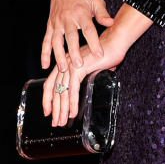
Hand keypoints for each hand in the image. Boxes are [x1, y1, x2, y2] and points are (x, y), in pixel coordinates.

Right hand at [41, 0, 113, 72]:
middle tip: (78, 65)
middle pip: (71, 37)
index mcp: (80, 12)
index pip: (88, 30)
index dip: (94, 42)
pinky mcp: (50, 25)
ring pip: (56, 41)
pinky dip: (45, 53)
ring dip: (59, 56)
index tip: (99, 54)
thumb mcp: (96, 0)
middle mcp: (67, 18)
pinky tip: (45, 65)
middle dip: (74, 52)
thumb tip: (111, 23)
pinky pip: (46, 41)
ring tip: (63, 69)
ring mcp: (57, 22)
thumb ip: (102, 14)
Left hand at [43, 4, 151, 124]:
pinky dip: (72, 102)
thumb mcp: (95, 69)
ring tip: (63, 122)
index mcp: (66, 63)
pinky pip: (72, 89)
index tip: (49, 112)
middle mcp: (65, 64)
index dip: (48, 99)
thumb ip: (90, 77)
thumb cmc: (107, 53)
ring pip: (62, 91)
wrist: (116, 41)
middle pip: (53, 89)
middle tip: (55, 122)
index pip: (51, 83)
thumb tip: (92, 87)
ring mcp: (70, 65)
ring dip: (62, 109)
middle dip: (54, 108)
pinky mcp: (79, 68)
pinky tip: (72, 113)